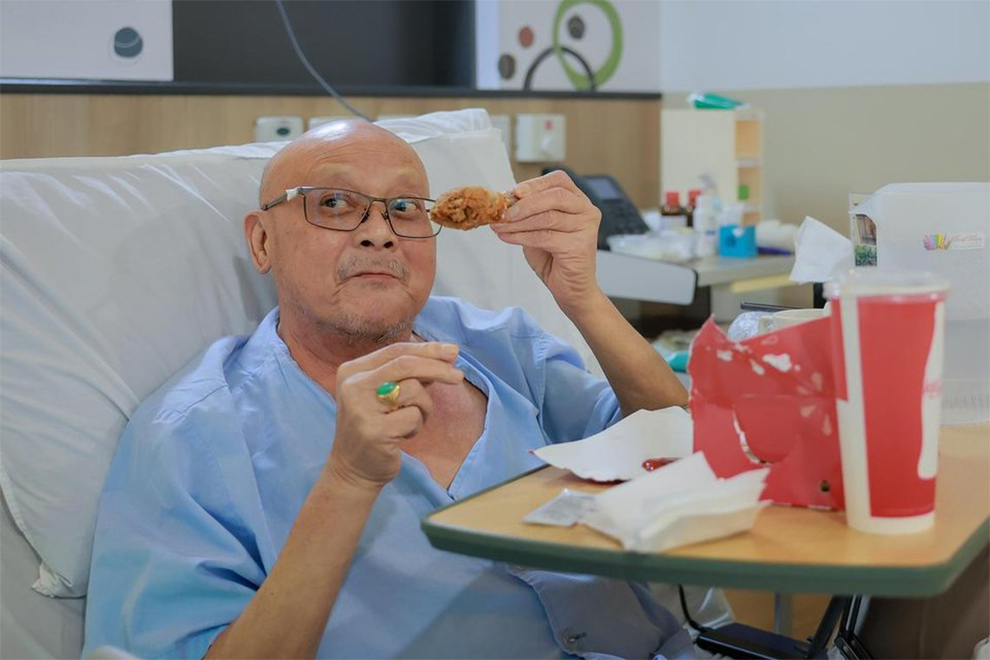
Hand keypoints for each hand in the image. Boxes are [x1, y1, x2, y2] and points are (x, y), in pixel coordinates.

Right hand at [327, 342, 462, 490]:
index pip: (395, 351)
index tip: (453, 351)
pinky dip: (417, 426)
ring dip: (423, 407)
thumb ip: (409, 374)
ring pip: (413, 390)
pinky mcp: (374, 430)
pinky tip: (402, 436)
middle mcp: (353, 385)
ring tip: (410, 422)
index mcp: (353, 371)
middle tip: (458, 376)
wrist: (354, 469)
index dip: (427, 349)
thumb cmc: (377, 427)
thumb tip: (447, 354)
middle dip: (437, 368)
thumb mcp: (386, 395)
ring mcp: (361, 408)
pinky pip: (414, 417)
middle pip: (405, 364)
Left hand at [491, 170, 602, 314]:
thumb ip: (527, 213)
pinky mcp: (580, 245)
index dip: (535, 184)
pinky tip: (507, 237)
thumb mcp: (537, 228)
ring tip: (499, 226)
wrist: (570, 288)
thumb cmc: (554, 258)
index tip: (514, 192)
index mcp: (577, 201)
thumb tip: (504, 201)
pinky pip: (545, 236)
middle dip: (525, 203)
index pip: (558, 180)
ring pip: (548, 217)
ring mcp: (586, 227)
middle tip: (503, 212)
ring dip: (518, 222)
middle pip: (555, 196)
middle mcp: (586, 210)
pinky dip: (522, 236)